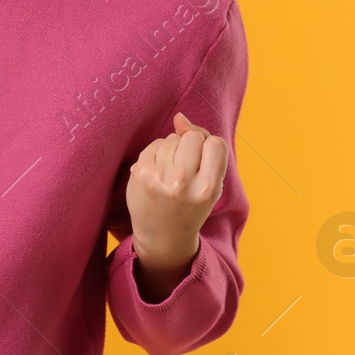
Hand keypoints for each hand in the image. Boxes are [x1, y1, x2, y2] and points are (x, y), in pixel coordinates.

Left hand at [125, 111, 227, 276]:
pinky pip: (154, 144)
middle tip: (187, 168)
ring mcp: (159, 178)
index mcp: (207, 188)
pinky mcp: (140, 174)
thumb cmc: (191, 205)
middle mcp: (182, 183)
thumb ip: (203, 148)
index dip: (210, 148)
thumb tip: (179, 118)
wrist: (163, 236)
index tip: (204, 163)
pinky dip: (157, 153)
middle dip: (190, 146)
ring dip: (173, 149)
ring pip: (171, 138)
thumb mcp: (209, 183)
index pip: (215, 143)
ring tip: (172, 172)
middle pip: (191, 137)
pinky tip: (158, 172)